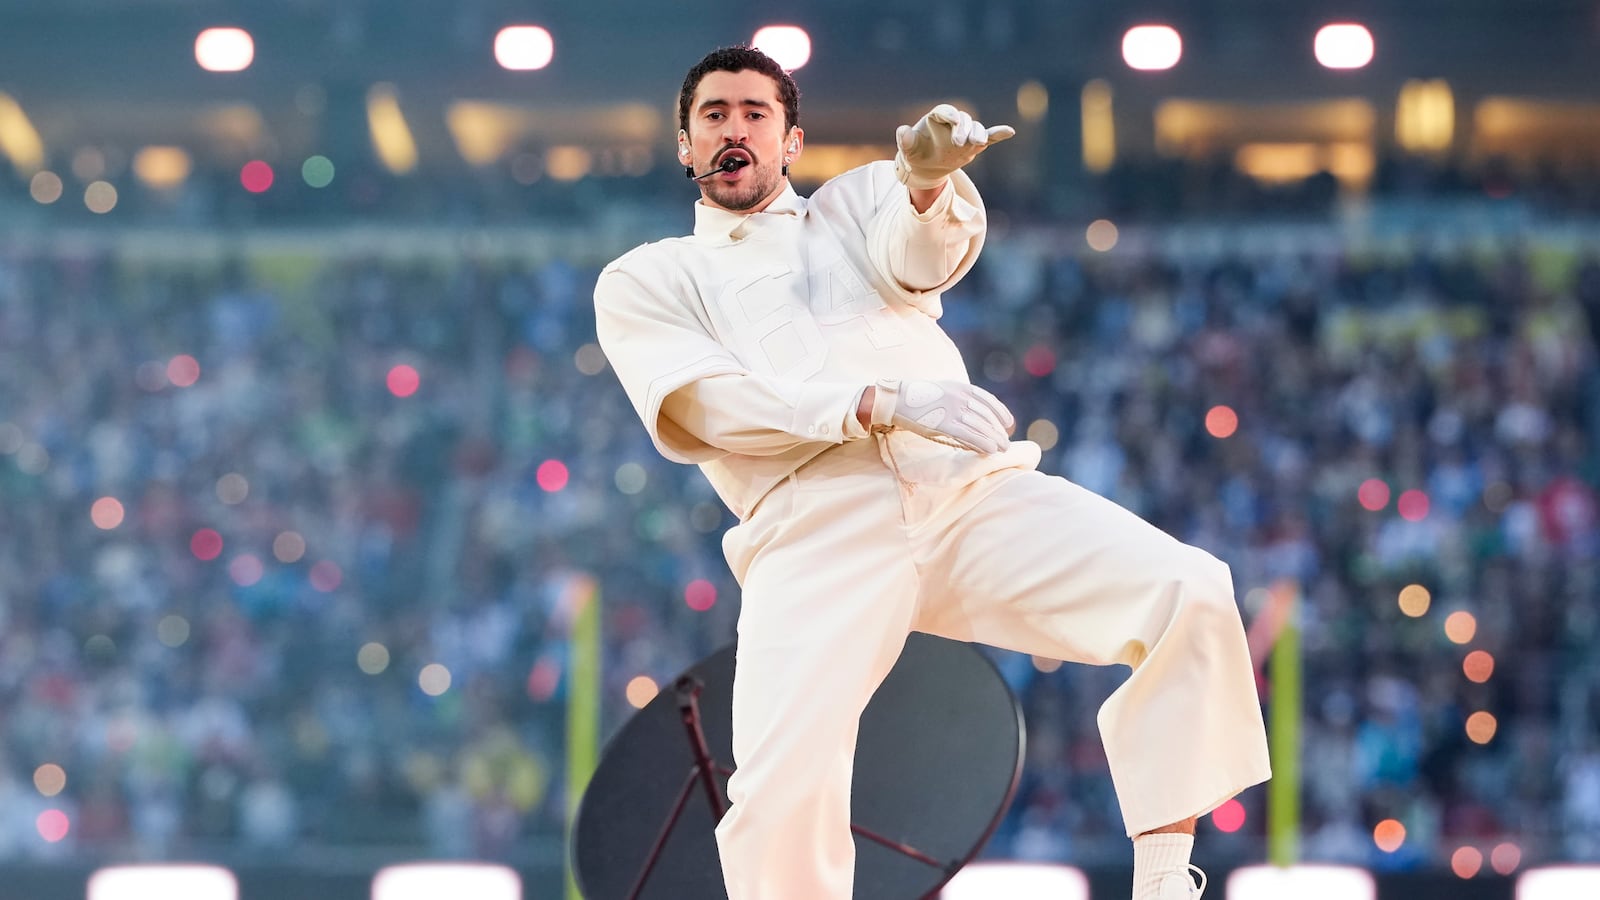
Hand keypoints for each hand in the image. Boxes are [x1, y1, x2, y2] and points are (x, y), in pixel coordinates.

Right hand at [874, 379, 1014, 453]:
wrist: (896, 399)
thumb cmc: (917, 399)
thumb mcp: (942, 391)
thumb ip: (958, 399)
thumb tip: (972, 415)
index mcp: (960, 387)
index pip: (987, 399)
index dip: (1000, 412)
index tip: (1008, 423)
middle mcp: (960, 396)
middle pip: (986, 415)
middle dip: (999, 430)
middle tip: (1006, 442)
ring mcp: (952, 409)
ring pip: (981, 426)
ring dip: (994, 438)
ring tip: (1002, 449)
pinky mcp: (944, 423)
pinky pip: (969, 435)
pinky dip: (982, 442)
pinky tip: (990, 450)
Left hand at [894, 104, 1015, 190]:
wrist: (926, 166)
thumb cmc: (916, 154)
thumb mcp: (908, 150)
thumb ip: (905, 140)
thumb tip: (902, 131)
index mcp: (937, 118)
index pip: (946, 111)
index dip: (950, 115)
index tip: (953, 122)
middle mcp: (953, 122)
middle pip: (964, 119)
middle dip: (964, 129)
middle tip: (959, 144)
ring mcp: (966, 133)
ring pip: (976, 128)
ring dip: (979, 134)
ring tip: (978, 143)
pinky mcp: (974, 144)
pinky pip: (989, 137)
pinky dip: (998, 134)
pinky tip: (1010, 131)